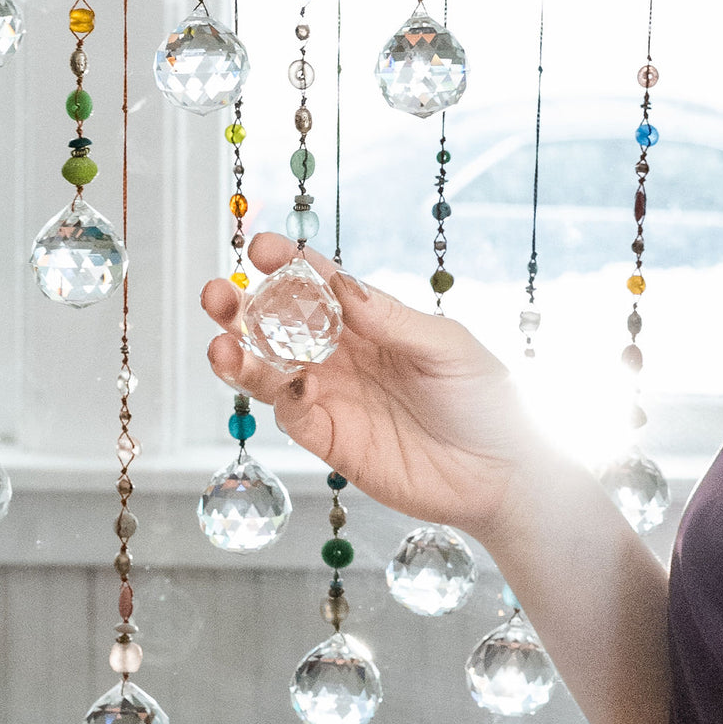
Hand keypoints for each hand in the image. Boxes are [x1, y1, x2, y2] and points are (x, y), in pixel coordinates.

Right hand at [202, 233, 545, 537]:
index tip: (260, 247)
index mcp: (371, 323)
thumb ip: (391, 319)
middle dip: (242, 308)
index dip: (287, 265)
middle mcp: (343, 356)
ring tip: (219, 346)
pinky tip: (286, 387)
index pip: (320, 286)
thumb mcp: (447, 348)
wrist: (505, 475)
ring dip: (240, 358)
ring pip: (270, 372)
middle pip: (277, 327)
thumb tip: (341, 284)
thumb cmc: (489, 401)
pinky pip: (291, 416)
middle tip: (218, 294)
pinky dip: (280, 400)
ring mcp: (333, 398)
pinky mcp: (330, 441)